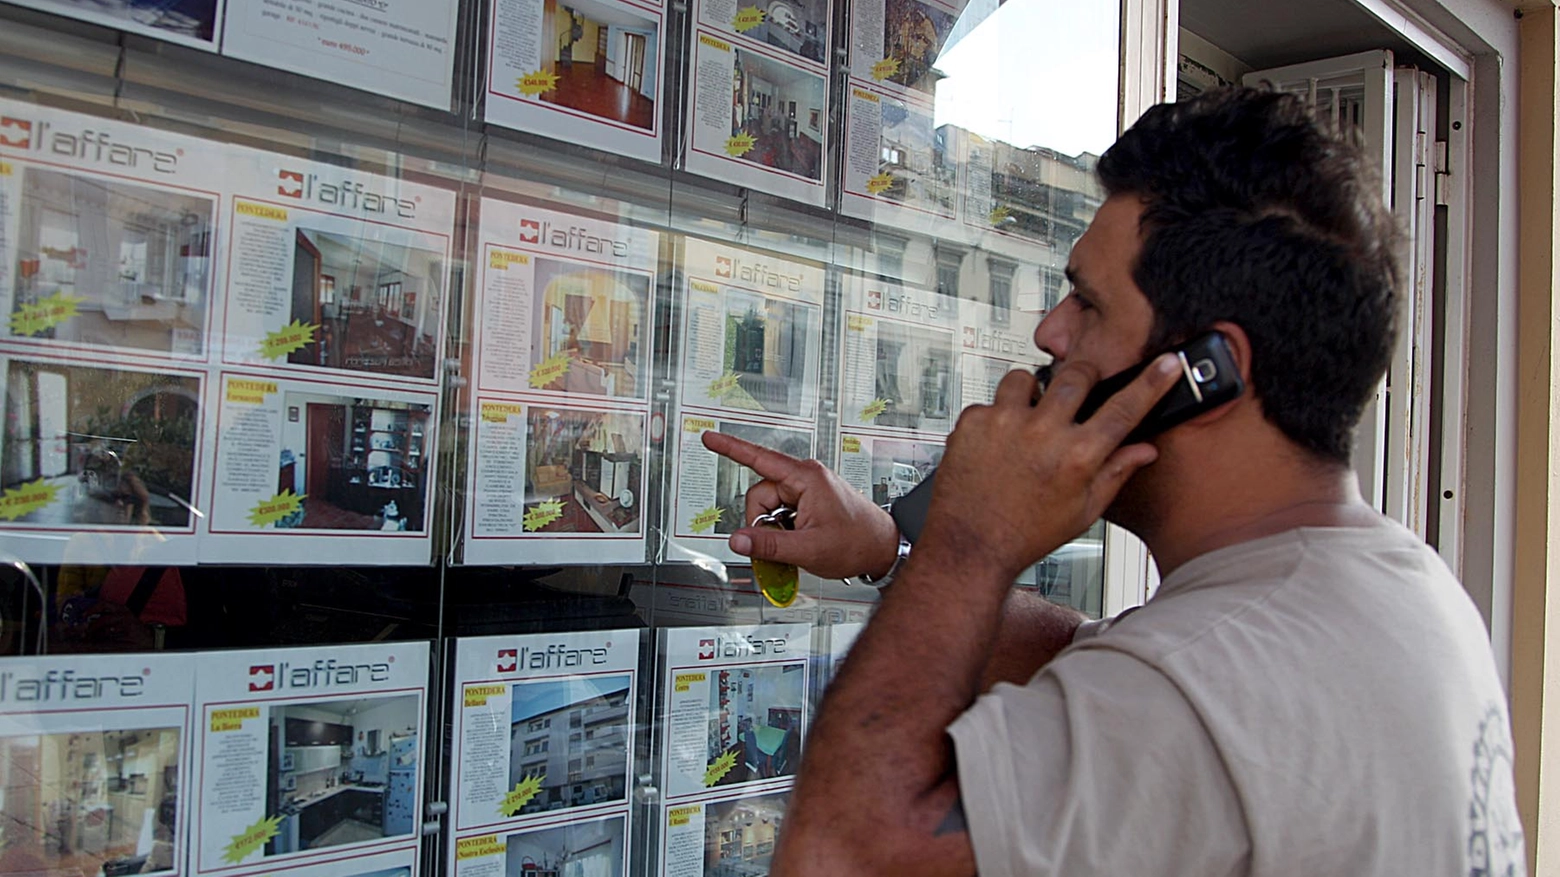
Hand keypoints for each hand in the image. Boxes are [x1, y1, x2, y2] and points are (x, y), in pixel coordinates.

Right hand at [700, 431, 899, 578]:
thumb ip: (768, 546)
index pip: (759, 459)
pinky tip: (799, 542)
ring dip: (775, 531)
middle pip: (760, 497)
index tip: (710, 437)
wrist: (882, 548)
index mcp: (806, 478)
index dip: (730, 448)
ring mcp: (807, 490)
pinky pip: (781, 515)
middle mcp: (805, 478)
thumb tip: (738, 540)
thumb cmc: (857, 542)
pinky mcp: (808, 502)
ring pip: (769, 509)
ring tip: (798, 545)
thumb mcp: (808, 549)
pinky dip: (783, 532)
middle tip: (783, 544)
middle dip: (763, 524)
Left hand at [916, 354, 1182, 579]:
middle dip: (1082, 377)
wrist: (969, 547)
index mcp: (1077, 457)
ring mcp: (1005, 423)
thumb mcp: (1082, 511)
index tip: (1165, 364)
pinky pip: (990, 401)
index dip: (1151, 383)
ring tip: (1026, 421)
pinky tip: (996, 443)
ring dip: (1031, 394)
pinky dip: (996, 417)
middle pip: (1076, 375)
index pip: (1125, 409)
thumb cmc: (1024, 535)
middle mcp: (1043, 433)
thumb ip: (1115, 474)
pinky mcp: (972, 422)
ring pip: (1025, 378)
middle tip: (1075, 392)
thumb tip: (1144, 451)